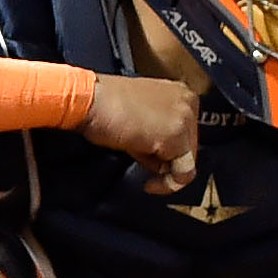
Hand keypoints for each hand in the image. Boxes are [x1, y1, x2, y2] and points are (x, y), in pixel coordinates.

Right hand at [84, 75, 199, 190]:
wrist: (87, 100)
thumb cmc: (104, 106)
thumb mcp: (140, 113)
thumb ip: (158, 129)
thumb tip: (163, 155)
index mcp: (180, 93)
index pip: (186, 131)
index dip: (168, 149)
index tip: (152, 157)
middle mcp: (188, 102)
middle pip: (189, 145)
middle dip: (166, 159)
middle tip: (141, 159)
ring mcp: (184, 119)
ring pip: (187, 159)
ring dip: (164, 169)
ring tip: (140, 163)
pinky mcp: (176, 137)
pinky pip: (183, 172)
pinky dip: (168, 184)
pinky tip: (150, 183)